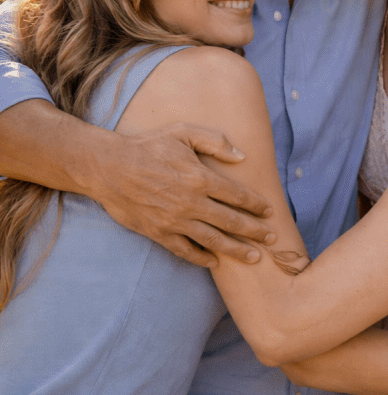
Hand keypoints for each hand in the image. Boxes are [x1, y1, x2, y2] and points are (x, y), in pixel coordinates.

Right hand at [90, 123, 273, 267]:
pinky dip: (202, 258)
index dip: (256, 205)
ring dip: (237, 250)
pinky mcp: (159, 233)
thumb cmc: (147, 146)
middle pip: (232, 222)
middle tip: (272, 239)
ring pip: (214, 240)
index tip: (269, 212)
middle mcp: (191, 202)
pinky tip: (215, 262)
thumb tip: (242, 157)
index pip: (238, 195)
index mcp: (200, 177)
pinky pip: (185, 250)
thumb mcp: (182, 132)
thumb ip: (215, 142)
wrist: (108, 167)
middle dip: (255, 231)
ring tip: (254, 257)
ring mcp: (175, 221)